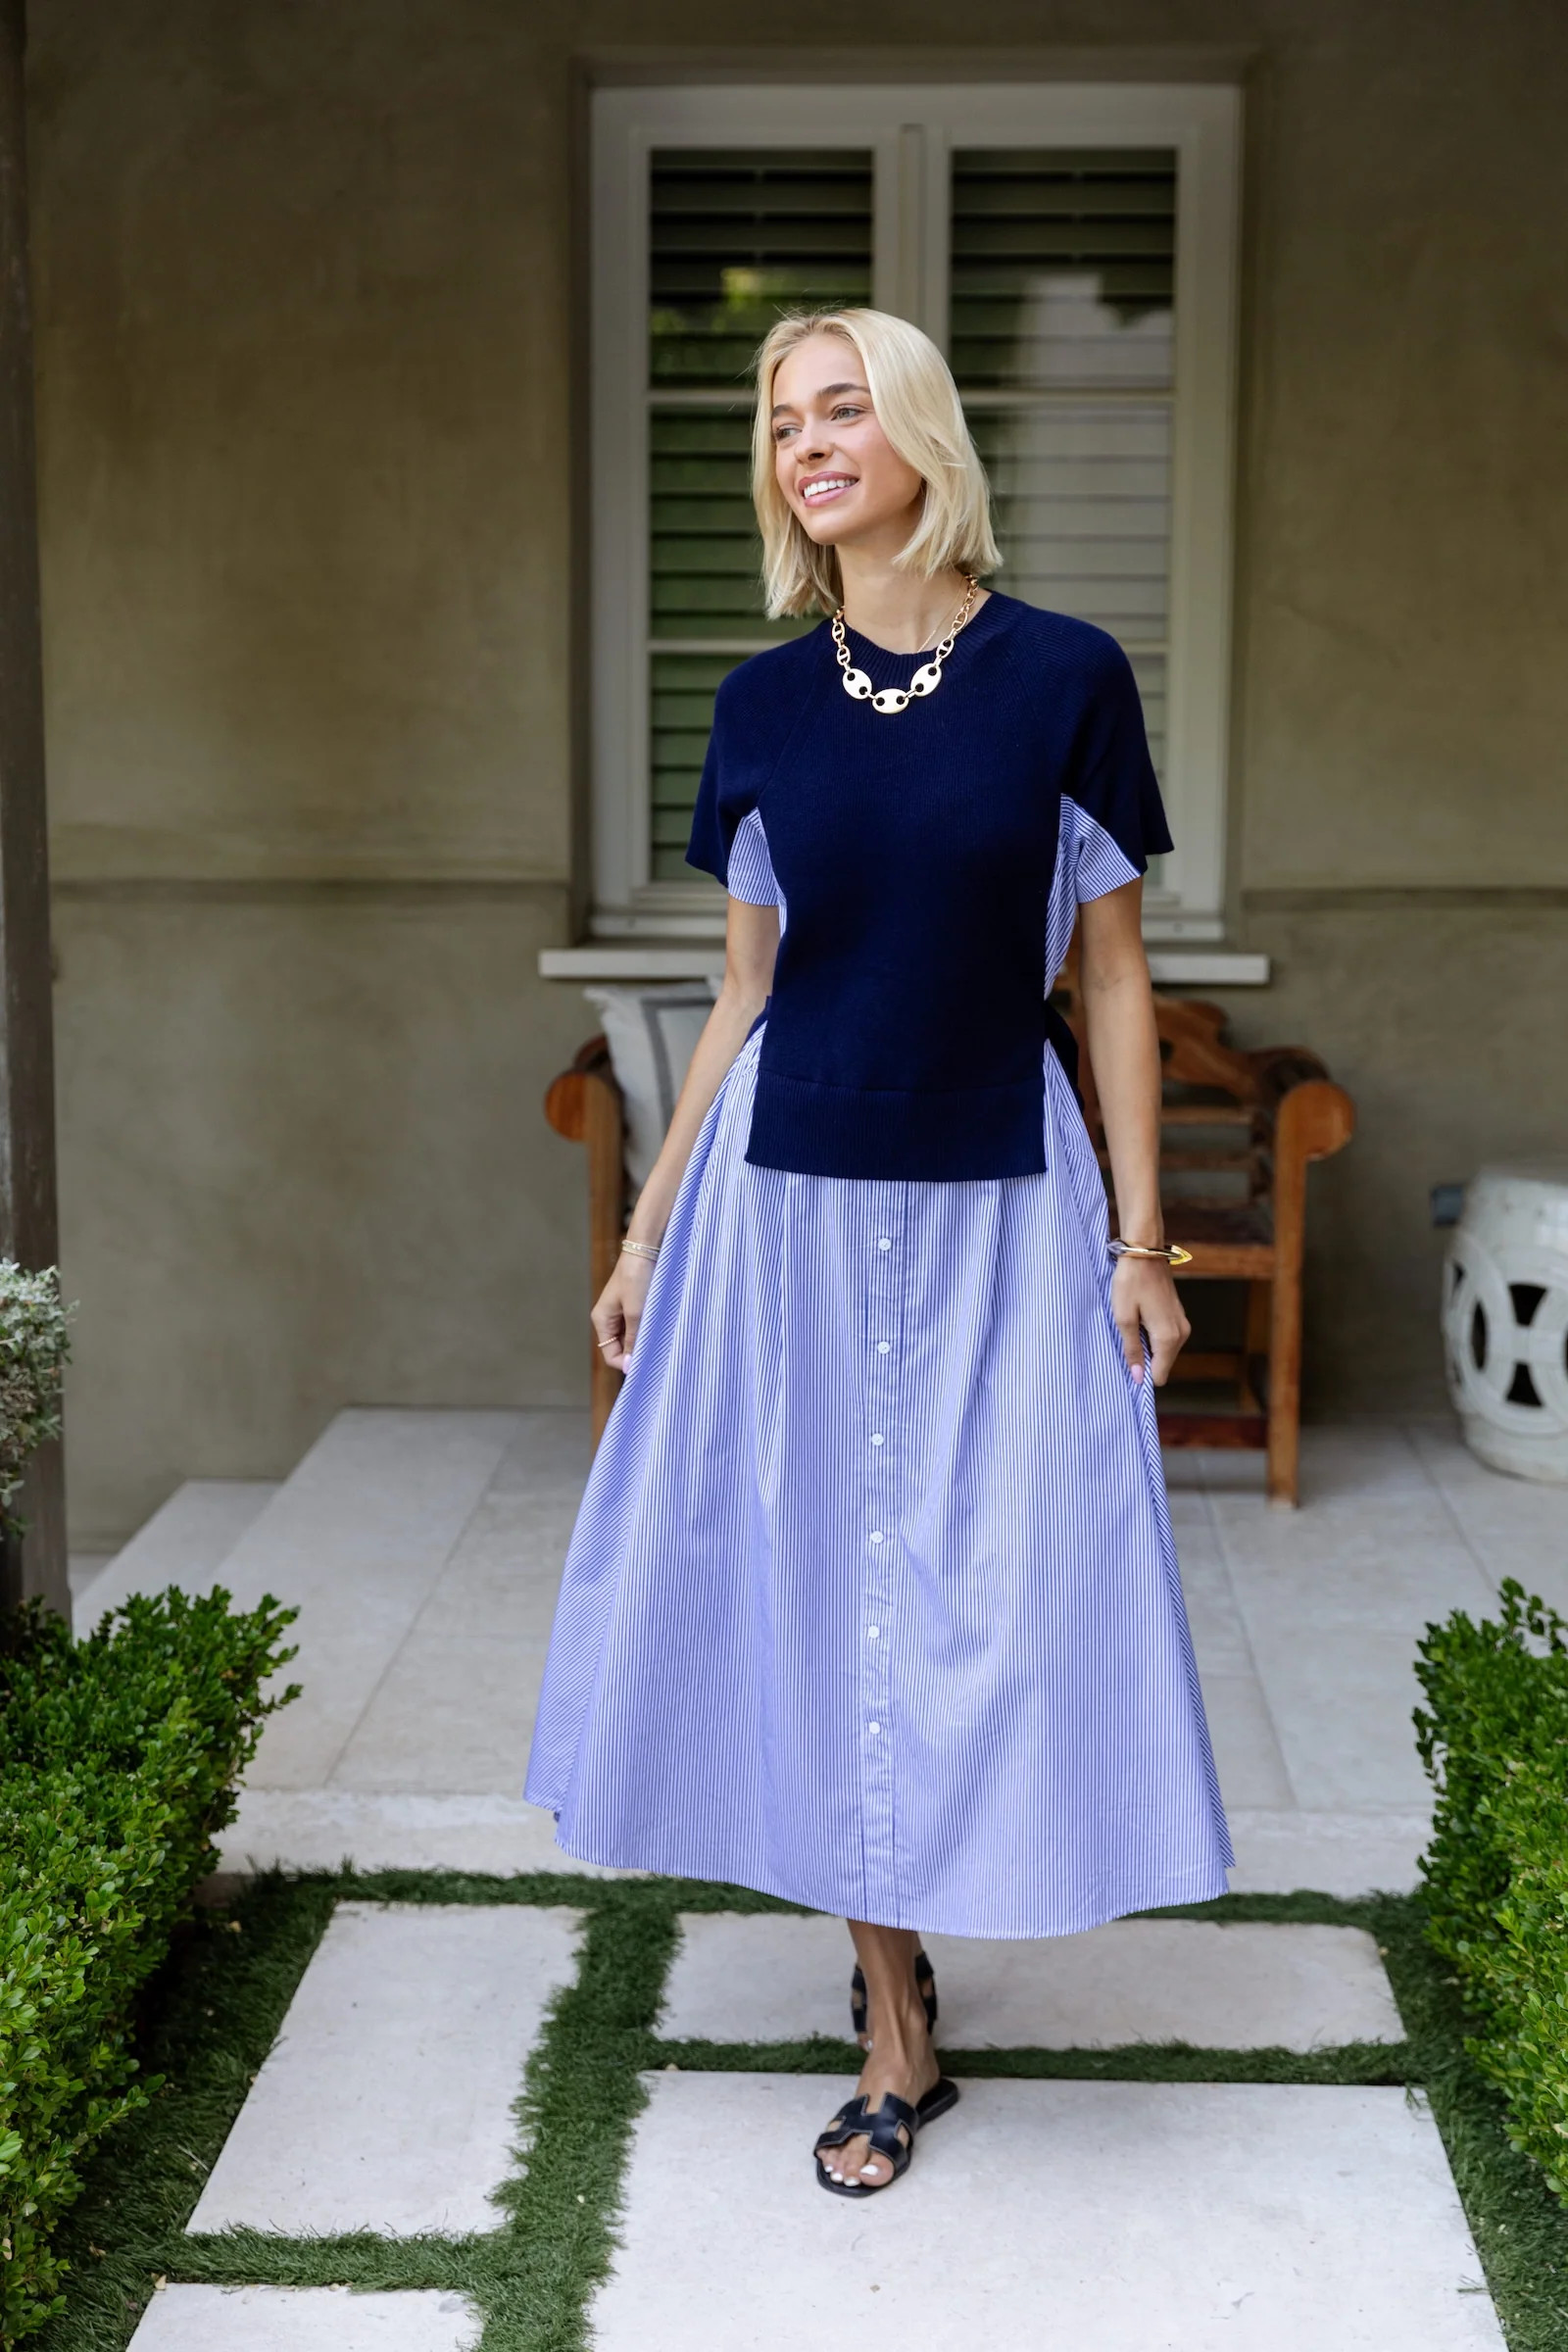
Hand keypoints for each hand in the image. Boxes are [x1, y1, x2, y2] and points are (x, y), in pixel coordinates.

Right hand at [592, 1253, 653, 1371]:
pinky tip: (661, 1324)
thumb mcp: (636, 1312)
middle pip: (621, 1348)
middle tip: (657, 1346)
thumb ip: (633, 1340)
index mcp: (602, 1320)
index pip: (610, 1355)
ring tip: (660, 1332)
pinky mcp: (635, 1305)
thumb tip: (629, 1367)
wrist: (647, 1248)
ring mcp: (622, 1312)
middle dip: (637, 1350)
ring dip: (645, 1338)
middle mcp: (609, 1319)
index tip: (647, 1359)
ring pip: (633, 1337)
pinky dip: (649, 1328)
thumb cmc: (637, 1277)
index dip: (627, 1362)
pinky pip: (640, 1326)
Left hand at [1110, 1256, 1189, 1387]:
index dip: (1142, 1374)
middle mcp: (1181, 1334)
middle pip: (1163, 1364)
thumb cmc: (1130, 1283)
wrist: (1144, 1252)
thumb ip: (1132, 1349)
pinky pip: (1166, 1337)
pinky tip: (1139, 1320)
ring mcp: (1182, 1324)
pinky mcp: (1179, 1315)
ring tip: (1131, 1327)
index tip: (1127, 1363)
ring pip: (1164, 1351)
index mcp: (1168, 1337)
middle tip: (1125, 1340)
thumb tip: (1138, 1377)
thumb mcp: (1124, 1318)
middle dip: (1145, 1360)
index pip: (1160, 1375)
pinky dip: (1153, 1335)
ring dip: (1148, 1345)